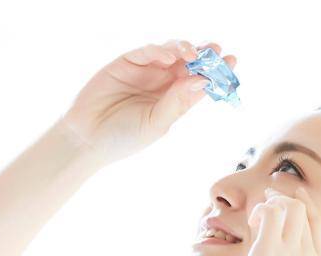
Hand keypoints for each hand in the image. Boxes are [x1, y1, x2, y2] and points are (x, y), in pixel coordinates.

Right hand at [58, 39, 236, 165]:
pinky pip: (146, 51)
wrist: (87, 139)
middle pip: (189, 63)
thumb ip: (177, 103)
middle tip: (218, 51)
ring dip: (184, 50)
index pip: (199, 83)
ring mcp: (144, 71)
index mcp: (174, 101)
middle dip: (204, 55)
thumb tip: (201, 81)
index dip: (216, 72)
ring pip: (170, 52)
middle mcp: (162, 84)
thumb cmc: (123, 138)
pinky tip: (169, 57)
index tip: (232, 63)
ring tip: (192, 54)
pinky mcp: (125, 62)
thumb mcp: (156, 124)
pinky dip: (159, 50)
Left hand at [233, 186, 320, 255]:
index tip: (297, 195)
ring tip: (258, 211)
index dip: (308, 205)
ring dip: (272, 201)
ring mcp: (290, 250)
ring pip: (289, 206)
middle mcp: (308, 254)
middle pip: (304, 210)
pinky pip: (268, 213)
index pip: (318, 225)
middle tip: (269, 198)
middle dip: (286, 199)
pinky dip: (260, 210)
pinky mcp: (268, 249)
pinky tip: (251, 222)